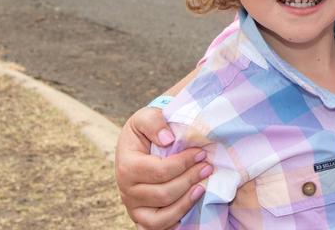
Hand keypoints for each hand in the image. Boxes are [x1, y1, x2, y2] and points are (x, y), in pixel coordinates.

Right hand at [115, 107, 209, 229]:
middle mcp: (127, 191)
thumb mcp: (146, 116)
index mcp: (127, 166)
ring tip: (203, 187)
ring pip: (161, 217)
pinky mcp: (143, 217)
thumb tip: (168, 139)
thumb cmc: (146, 130)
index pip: (159, 171)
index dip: (184, 163)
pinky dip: (176, 220)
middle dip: (190, 180)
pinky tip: (192, 206)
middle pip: (163, 194)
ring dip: (186, 202)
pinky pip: (158, 228)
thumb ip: (155, 122)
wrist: (138, 144)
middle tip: (207, 167)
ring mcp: (134, 207)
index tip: (201, 152)